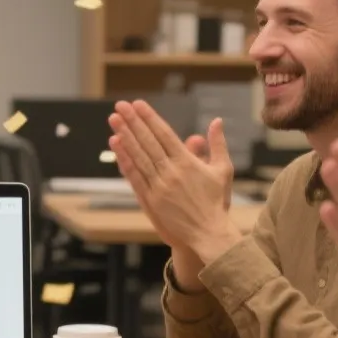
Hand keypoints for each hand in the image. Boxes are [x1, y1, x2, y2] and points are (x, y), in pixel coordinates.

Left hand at [108, 102, 236, 258]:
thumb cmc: (216, 201)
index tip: (138, 104)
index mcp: (188, 162)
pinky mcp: (150, 200)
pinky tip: (116, 146)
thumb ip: (217, 144)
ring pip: (139, 156)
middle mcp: (171, 172)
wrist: (207, 233)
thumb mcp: (222, 170)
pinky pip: (135, 176)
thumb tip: (217, 121)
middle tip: (120, 105)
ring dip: (125, 137)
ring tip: (114, 120)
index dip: (150, 118)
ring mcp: (159, 186)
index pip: (164, 134)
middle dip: (133, 122)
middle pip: (148, 142)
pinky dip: (124, 160)